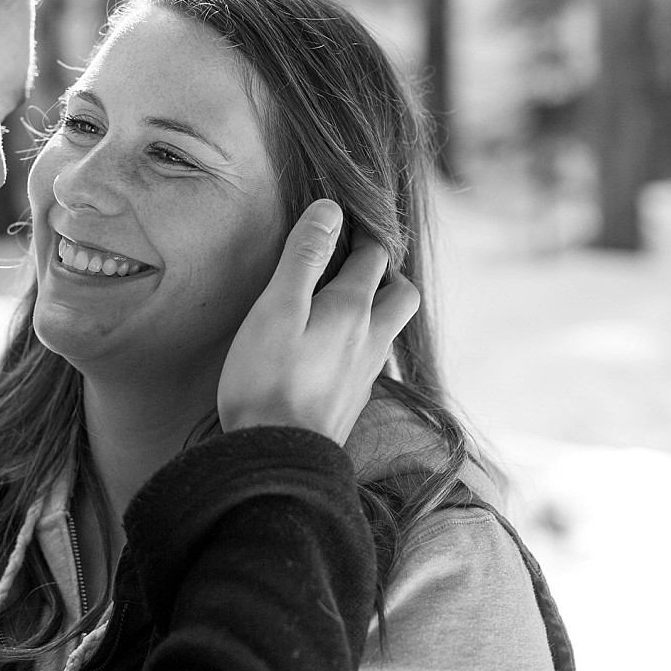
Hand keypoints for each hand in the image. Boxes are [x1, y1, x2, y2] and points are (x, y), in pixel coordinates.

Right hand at [217, 200, 420, 444]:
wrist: (278, 460)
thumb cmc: (267, 381)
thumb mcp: (277, 309)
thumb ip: (304, 258)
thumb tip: (330, 210)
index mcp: (353, 310)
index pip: (375, 256)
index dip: (362, 231)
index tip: (345, 218)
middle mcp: (370, 340)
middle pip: (403, 293)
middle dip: (386, 271)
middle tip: (353, 263)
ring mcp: (365, 374)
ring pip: (389, 329)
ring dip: (377, 307)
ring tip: (344, 301)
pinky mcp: (353, 401)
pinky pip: (371, 359)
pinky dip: (362, 341)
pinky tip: (334, 350)